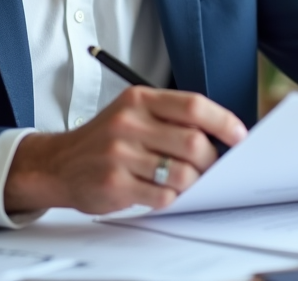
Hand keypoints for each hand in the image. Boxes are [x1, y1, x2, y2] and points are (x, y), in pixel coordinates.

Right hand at [3, 87, 247, 214]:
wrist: (58, 163)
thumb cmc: (105, 139)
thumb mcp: (132, 113)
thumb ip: (169, 117)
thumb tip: (219, 134)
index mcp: (139, 99)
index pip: (193, 105)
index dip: (223, 121)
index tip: (239, 136)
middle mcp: (129, 123)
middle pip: (193, 142)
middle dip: (211, 160)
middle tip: (213, 169)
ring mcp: (120, 154)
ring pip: (181, 173)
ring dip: (193, 183)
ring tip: (188, 183)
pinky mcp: (114, 183)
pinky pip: (161, 195)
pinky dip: (171, 198)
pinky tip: (163, 192)